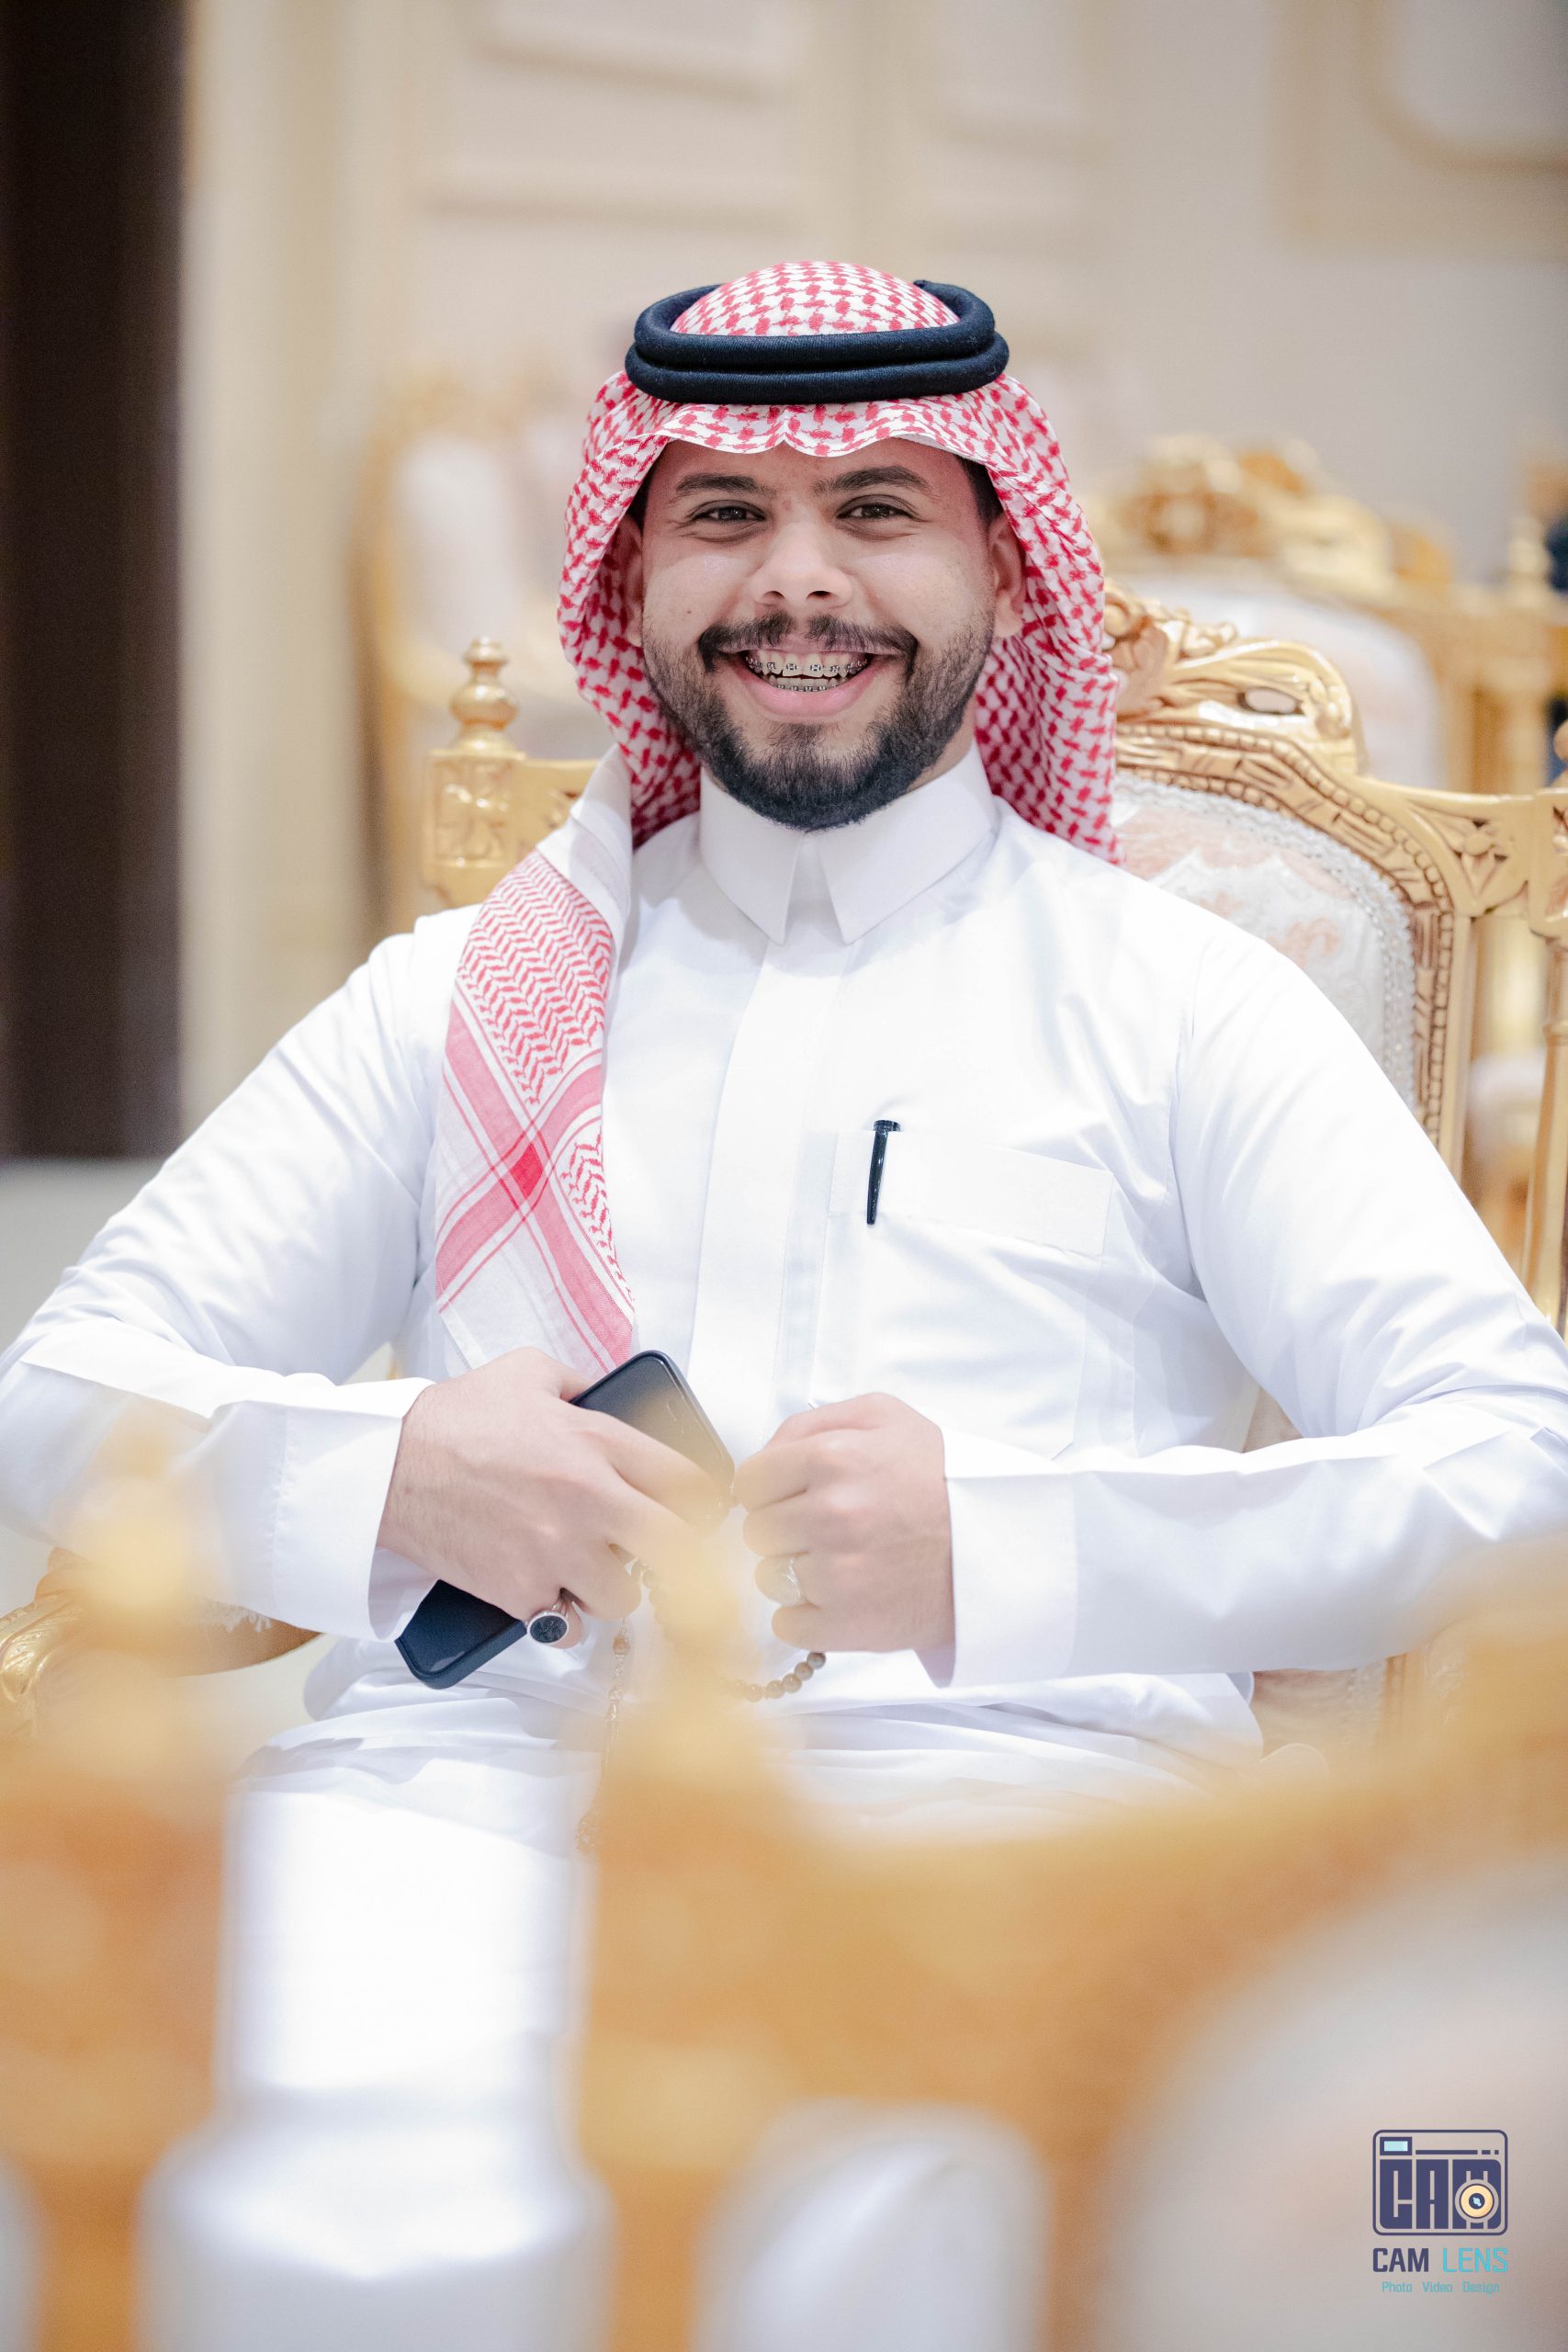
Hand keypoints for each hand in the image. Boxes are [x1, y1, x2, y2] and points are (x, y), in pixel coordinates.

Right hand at [378, 1348, 726, 1646]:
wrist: (390, 1466)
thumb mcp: (527, 1372)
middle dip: (677, 1555)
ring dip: (616, 1588)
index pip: (688, 1481)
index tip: (704, 1515)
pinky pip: (568, 1626)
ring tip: (594, 1574)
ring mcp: (557, 1550)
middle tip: (663, 1555)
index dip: (704, 1502)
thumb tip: (606, 1391)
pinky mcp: (521, 1591)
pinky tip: (552, 1597)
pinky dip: (563, 1618)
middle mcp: (589, 1499)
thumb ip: (579, 1382)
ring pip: (626, 1596)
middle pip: (677, 1548)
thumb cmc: (455, 1418)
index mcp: (598, 1441)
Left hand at [732, 1393, 952, 1654]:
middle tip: (828, 1529)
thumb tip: (763, 1457)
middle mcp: (831, 1514)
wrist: (1000, 1543)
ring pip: (768, 1578)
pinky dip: (808, 1616)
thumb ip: (812, 1422)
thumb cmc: (940, 1480)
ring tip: (845, 1561)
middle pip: (756, 1531)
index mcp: (833, 1457)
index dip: (769, 1489)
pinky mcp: (847, 1624)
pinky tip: (844, 1596)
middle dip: (784, 1529)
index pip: (748, 1482)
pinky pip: (787, 1624)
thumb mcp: (884, 1417)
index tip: (792, 1496)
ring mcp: (838, 1574)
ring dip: (797, 1572)